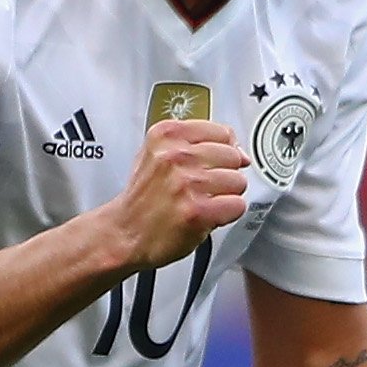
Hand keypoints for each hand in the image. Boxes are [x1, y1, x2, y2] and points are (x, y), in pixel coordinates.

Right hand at [95, 120, 247, 271]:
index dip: (224, 151)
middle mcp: (176, 156)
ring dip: (226, 196)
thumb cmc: (143, 199)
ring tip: (202, 202)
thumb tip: (241, 152)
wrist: (124, 233)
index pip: (223, 132)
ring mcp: (187, 183)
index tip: (213, 164)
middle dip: (225, 174)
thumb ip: (197, 145)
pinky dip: (227, 215)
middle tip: (203, 188)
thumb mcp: (158, 154)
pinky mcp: (197, 210)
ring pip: (238, 181)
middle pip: (233, 157)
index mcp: (167, 135)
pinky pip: (237, 205)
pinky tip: (207, 216)